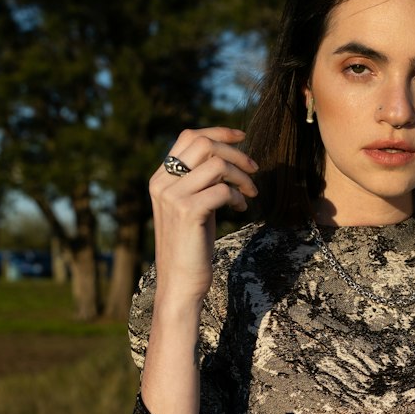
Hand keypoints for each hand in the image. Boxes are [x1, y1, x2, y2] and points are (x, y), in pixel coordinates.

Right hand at [149, 127, 257, 305]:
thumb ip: (201, 180)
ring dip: (242, 176)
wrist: (180, 282)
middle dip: (236, 153)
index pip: (189, 137)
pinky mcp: (188, 211)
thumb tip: (227, 156)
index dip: (218, 132)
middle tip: (254, 169)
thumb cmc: (191, 245)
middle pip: (204, 144)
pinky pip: (222, 189)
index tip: (242, 137)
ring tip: (249, 193)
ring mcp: (173, 196)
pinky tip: (240, 209)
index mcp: (160, 178)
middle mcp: (162, 183)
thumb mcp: (193, 205)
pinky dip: (238, 196)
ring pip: (217, 164)